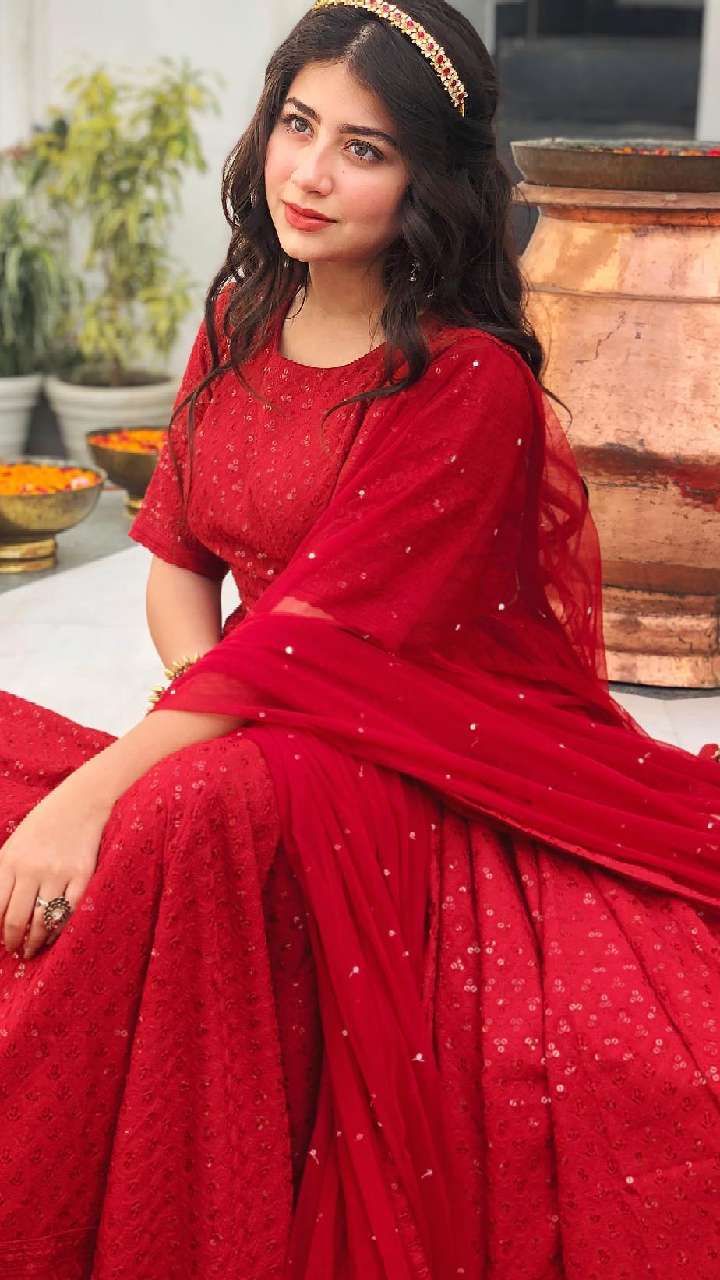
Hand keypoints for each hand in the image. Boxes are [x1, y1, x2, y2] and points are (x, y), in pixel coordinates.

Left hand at [0, 782, 109, 959]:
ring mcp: (58, 873)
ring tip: (33, 949)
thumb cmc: (42, 825)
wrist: (80, 802)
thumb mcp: (13, 845)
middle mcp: (31, 869)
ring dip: (35, 942)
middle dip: (13, 941)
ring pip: (42, 921)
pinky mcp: (82, 875)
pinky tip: (55, 935)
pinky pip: (69, 912)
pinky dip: (59, 929)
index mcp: (9, 861)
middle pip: (16, 920)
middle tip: (14, 949)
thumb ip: (2, 875)